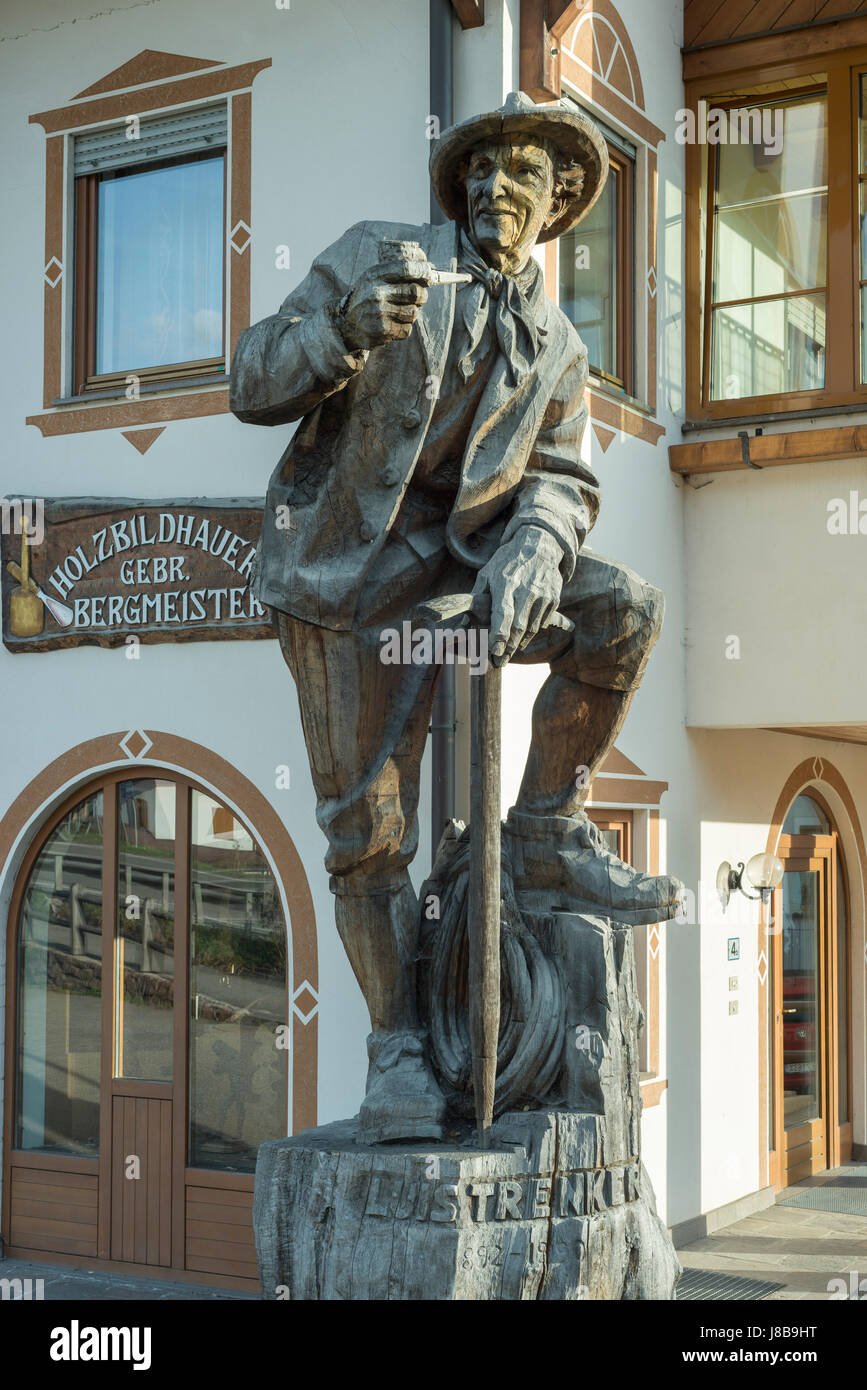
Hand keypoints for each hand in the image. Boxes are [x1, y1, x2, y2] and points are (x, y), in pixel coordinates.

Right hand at [337, 240, 430, 350]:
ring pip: (414, 312)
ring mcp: (379, 313)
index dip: (423, 271)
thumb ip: (396, 273)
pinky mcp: (383, 331)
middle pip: (416, 292)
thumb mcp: (374, 279)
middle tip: (418, 298)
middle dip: (422, 296)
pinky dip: (403, 329)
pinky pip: (407, 329)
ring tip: (398, 313)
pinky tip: (392, 325)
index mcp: (374, 275)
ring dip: (411, 314)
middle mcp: (376, 292)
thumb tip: (431, 270)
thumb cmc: (367, 298)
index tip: (430, 275)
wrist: (346, 325)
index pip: (406, 268)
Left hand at [471, 526, 565, 665]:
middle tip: (500, 662)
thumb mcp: (487, 573)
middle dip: (508, 647)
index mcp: (505, 583)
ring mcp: (542, 595)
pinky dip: (531, 632)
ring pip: (531, 629)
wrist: (539, 545)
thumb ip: (476, 597)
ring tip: (509, 652)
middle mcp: (526, 589)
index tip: (494, 651)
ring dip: (519, 643)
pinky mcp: (553, 598)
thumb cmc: (507, 562)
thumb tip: (461, 622)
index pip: (503, 613)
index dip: (499, 634)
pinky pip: (541, 623)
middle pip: (518, 626)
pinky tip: (523, 635)